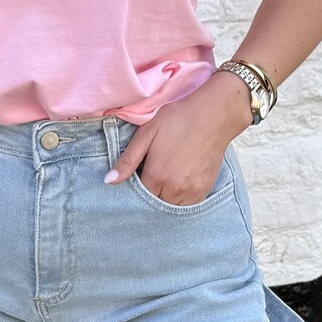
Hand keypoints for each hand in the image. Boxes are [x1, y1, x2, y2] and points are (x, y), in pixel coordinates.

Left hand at [104, 72, 251, 203]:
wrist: (214, 115)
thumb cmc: (178, 119)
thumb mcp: (147, 134)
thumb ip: (127, 160)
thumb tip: (108, 181)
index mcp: (157, 176)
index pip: (139, 195)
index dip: (136, 186)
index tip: (139, 173)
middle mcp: (174, 189)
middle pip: (154, 203)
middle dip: (150, 192)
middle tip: (153, 172)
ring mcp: (191, 191)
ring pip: (170, 206)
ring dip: (164, 197)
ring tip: (166, 177)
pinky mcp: (204, 190)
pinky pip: (187, 204)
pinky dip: (180, 198)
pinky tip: (179, 180)